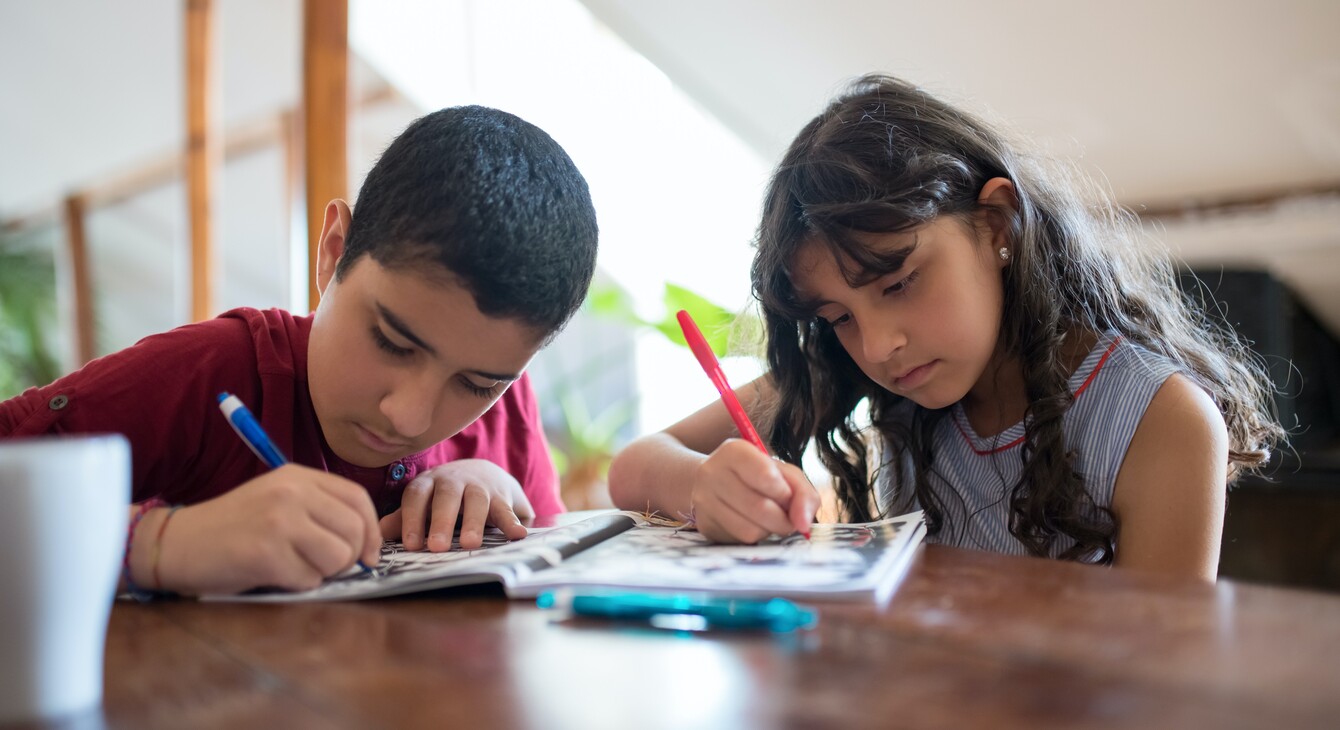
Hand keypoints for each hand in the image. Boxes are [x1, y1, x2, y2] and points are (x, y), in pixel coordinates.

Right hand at [155, 465, 381, 594]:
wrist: (174, 543)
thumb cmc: (231, 529)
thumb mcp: (277, 501)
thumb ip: (319, 511)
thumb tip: (368, 546)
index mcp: (297, 476)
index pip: (358, 499)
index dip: (371, 531)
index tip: (368, 554)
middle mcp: (291, 492)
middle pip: (355, 531)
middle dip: (350, 558)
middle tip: (324, 566)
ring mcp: (279, 520)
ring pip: (339, 557)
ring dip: (322, 573)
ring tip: (293, 567)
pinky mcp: (266, 553)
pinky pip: (309, 579)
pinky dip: (297, 585)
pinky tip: (272, 575)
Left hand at [378, 459, 533, 550]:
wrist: (484, 472)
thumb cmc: (445, 496)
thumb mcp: (423, 503)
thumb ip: (403, 518)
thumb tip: (375, 534)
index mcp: (428, 483)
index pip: (417, 496)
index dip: (412, 519)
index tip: (411, 545)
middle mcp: (453, 481)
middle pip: (447, 497)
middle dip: (442, 521)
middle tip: (438, 547)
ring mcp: (479, 487)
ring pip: (477, 500)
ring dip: (474, 522)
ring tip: (470, 544)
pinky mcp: (502, 497)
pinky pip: (507, 509)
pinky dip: (512, 522)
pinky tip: (517, 535)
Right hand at [690, 439, 818, 543]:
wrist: (714, 484)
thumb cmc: (757, 476)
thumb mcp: (783, 473)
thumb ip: (802, 493)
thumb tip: (803, 523)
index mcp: (734, 451)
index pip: (766, 476)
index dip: (785, 492)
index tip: (787, 495)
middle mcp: (713, 473)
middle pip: (760, 508)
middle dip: (784, 519)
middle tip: (787, 516)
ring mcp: (704, 501)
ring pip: (750, 530)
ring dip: (770, 530)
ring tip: (769, 519)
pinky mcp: (705, 525)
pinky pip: (740, 541)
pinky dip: (755, 537)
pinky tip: (752, 524)